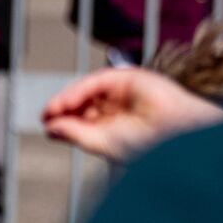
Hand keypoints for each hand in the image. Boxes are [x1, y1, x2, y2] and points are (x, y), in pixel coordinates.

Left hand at [42, 66, 222, 162]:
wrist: (176, 132)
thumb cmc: (149, 144)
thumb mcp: (102, 143)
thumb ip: (75, 134)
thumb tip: (50, 129)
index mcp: (117, 127)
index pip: (84, 120)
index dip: (64, 121)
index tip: (47, 125)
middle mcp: (120, 108)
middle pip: (83, 104)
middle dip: (63, 109)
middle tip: (46, 116)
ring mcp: (125, 92)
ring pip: (88, 91)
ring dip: (68, 99)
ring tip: (52, 110)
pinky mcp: (129, 78)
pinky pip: (97, 81)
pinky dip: (79, 90)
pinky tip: (66, 102)